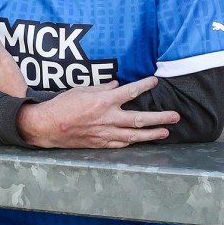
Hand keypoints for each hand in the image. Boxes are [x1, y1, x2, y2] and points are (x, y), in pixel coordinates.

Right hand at [16, 77, 179, 148]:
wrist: (48, 126)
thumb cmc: (62, 105)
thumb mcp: (81, 90)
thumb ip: (101, 88)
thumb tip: (116, 85)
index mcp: (104, 101)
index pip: (130, 92)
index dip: (144, 86)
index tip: (155, 81)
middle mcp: (108, 118)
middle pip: (140, 119)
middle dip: (160, 118)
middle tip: (175, 116)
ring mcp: (106, 133)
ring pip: (134, 135)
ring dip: (152, 134)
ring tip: (165, 132)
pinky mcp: (100, 144)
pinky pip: (121, 143)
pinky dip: (132, 141)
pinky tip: (139, 140)